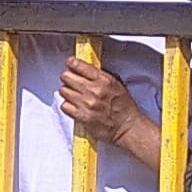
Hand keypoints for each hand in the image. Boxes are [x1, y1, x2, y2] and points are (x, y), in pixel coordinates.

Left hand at [58, 57, 163, 173]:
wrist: (128, 127)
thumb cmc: (124, 107)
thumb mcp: (116, 84)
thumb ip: (99, 76)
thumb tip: (81, 67)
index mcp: (104, 80)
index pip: (78, 65)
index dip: (71, 64)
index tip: (70, 65)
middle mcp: (95, 90)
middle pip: (66, 76)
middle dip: (68, 79)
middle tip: (72, 83)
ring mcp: (87, 103)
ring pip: (63, 91)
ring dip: (68, 93)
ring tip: (76, 97)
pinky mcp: (82, 116)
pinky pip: (64, 106)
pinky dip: (67, 106)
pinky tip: (75, 107)